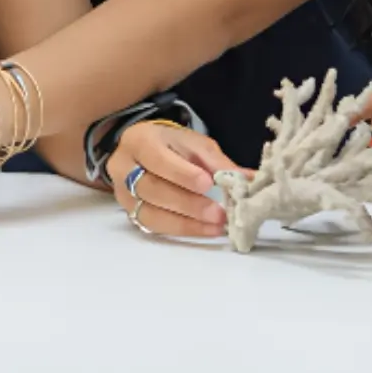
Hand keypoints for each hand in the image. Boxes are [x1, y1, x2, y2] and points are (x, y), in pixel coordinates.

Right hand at [106, 122, 236, 237]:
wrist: (143, 150)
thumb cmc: (171, 145)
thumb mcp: (192, 143)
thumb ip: (216, 161)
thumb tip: (248, 179)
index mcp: (140, 141)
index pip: (158, 159)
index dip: (182, 174)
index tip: (208, 184)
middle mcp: (124, 168)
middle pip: (153, 190)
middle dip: (188, 204)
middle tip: (218, 213)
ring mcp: (123, 193)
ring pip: (150, 213)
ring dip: (186, 223)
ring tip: (215, 226)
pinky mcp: (129, 213)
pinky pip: (153, 227)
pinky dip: (181, 230)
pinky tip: (203, 230)